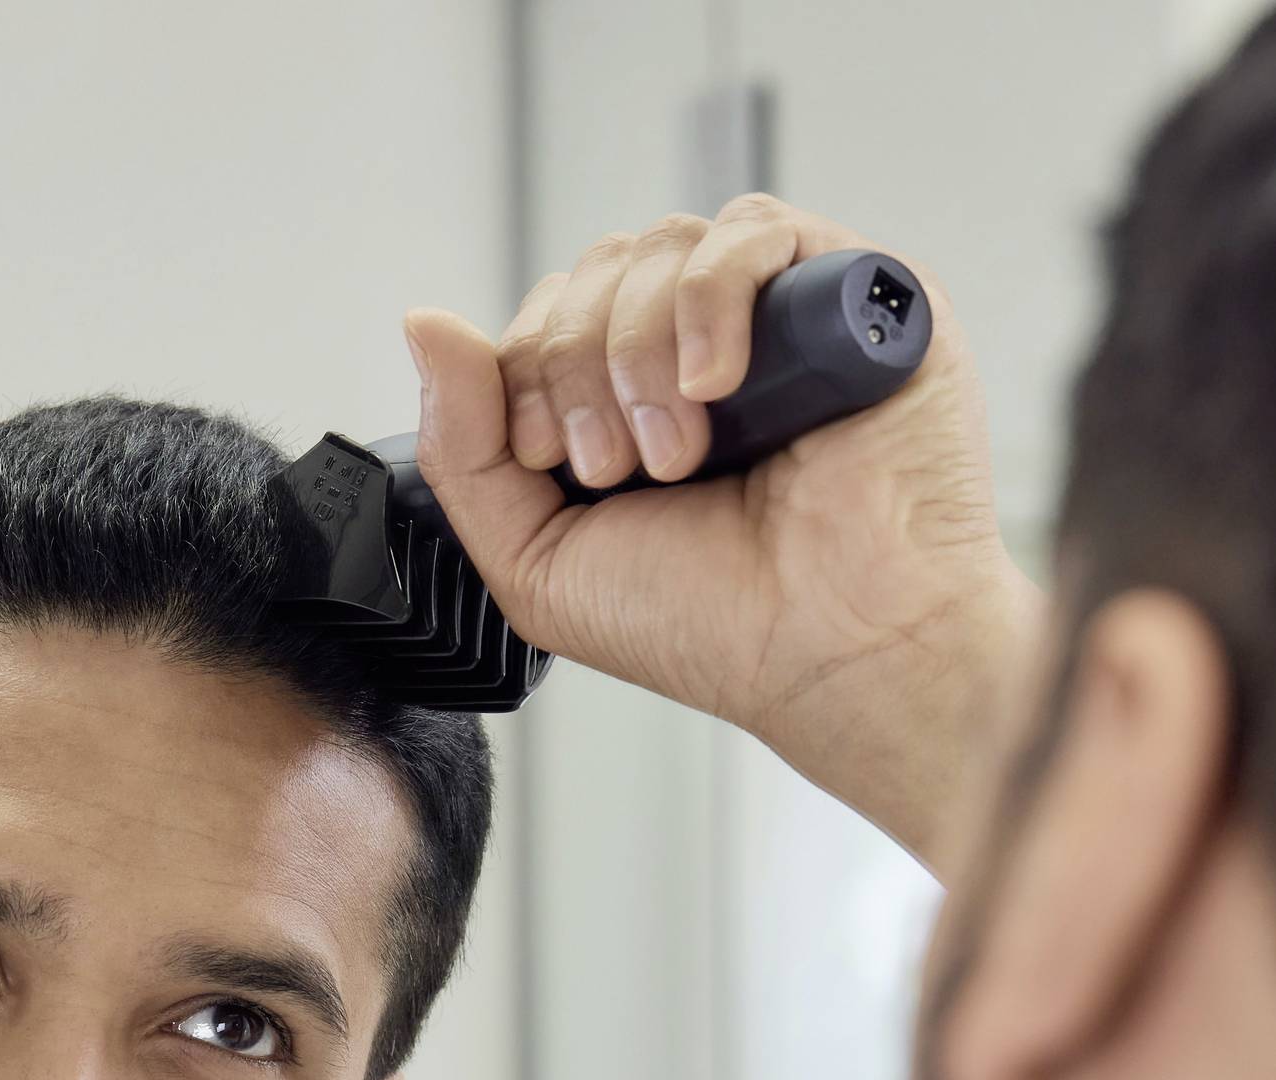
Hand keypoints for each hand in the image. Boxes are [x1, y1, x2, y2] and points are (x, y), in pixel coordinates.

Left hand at [405, 194, 1037, 875]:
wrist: (839, 652)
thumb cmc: (713, 624)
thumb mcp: (535, 557)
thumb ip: (462, 446)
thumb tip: (423, 320)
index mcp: (630, 405)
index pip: (545, 319)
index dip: (525, 375)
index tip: (557, 462)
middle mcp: (700, 350)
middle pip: (591, 275)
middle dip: (573, 370)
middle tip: (617, 469)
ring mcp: (777, 315)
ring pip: (657, 248)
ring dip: (635, 352)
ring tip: (678, 452)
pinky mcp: (853, 290)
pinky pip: (751, 230)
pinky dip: (708, 301)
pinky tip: (715, 383)